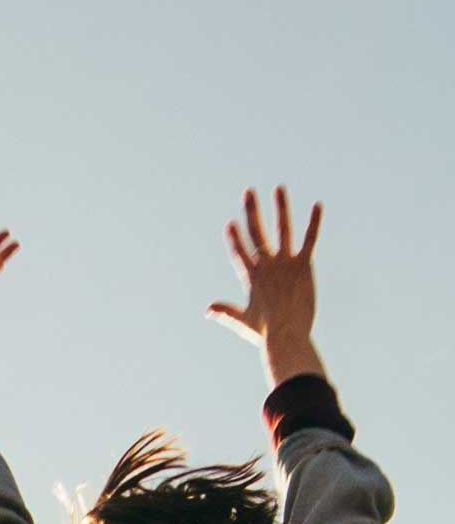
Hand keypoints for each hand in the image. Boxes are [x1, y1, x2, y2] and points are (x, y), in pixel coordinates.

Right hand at [207, 185, 322, 372]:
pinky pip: (309, 239)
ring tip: (279, 189)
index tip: (230, 224)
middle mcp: (266, 264)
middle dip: (251, 210)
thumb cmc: (265, 333)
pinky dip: (313, 223)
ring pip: (282, 229)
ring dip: (280, 208)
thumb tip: (207, 310)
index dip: (234, 238)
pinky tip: (317, 206)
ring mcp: (284, 263)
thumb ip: (226, 312)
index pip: (239, 252)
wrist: (286, 335)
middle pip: (256, 232)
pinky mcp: (303, 266)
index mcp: (251, 276)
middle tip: (249, 191)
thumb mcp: (243, 321)